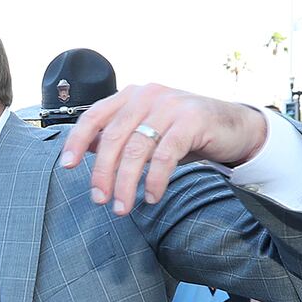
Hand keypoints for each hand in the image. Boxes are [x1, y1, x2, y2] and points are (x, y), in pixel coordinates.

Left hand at [61, 84, 269, 215]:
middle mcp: (147, 95)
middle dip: (102, 173)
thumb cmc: (184, 131)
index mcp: (130, 96)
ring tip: (123, 206)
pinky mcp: (192, 119)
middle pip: (112, 138)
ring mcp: (170, 105)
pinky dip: (155, 180)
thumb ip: (118, 136)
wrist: (234, 126)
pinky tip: (152, 197)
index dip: (77, 142)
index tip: (67, 167)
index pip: (93, 117)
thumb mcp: (146, 130)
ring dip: (126, 183)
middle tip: (99, 199)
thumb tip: (84, 151)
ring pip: (136, 149)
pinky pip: (165, 155)